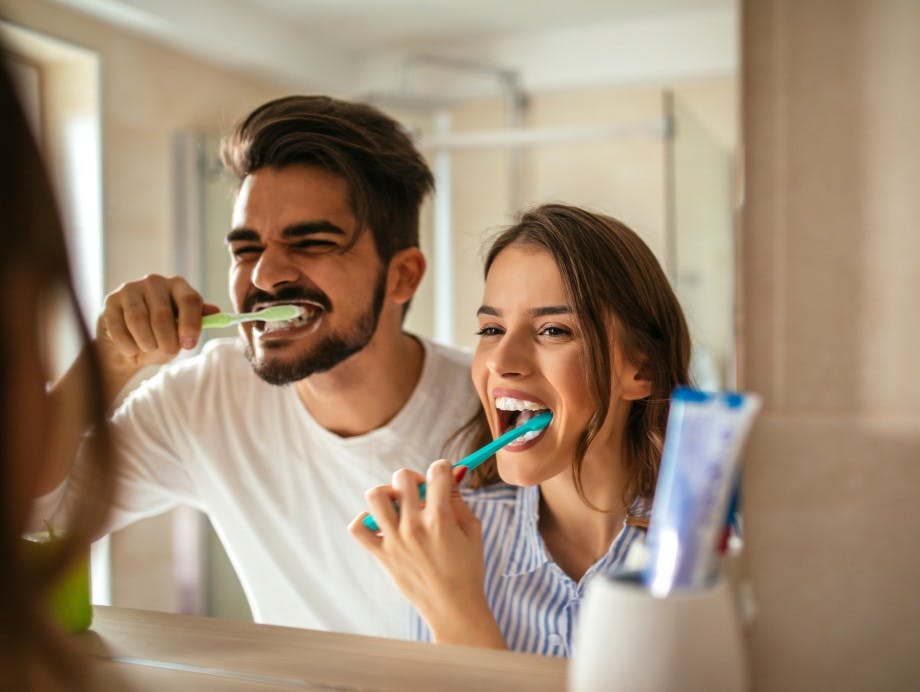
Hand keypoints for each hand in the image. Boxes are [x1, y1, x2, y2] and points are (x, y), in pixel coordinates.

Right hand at [96, 274, 219, 373]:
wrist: (129, 347)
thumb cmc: (162, 337)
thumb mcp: (183, 331)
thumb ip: (198, 322)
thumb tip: (216, 311)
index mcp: (179, 286)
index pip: (190, 300)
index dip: (190, 324)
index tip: (188, 345)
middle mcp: (155, 282)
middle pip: (162, 315)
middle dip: (166, 341)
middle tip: (168, 352)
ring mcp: (131, 288)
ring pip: (139, 320)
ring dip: (146, 343)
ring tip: (149, 349)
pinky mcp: (111, 300)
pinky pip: (119, 326)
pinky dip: (127, 345)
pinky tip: (131, 350)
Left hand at [349, 460, 505, 647]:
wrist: (454, 609)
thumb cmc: (468, 570)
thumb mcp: (472, 530)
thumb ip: (459, 499)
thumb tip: (453, 472)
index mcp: (440, 518)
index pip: (436, 471)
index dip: (443, 468)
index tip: (443, 475)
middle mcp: (413, 526)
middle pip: (402, 477)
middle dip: (415, 478)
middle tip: (421, 494)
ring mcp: (394, 540)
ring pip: (375, 496)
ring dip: (387, 493)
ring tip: (399, 506)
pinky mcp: (381, 555)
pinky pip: (358, 528)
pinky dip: (365, 520)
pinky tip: (381, 523)